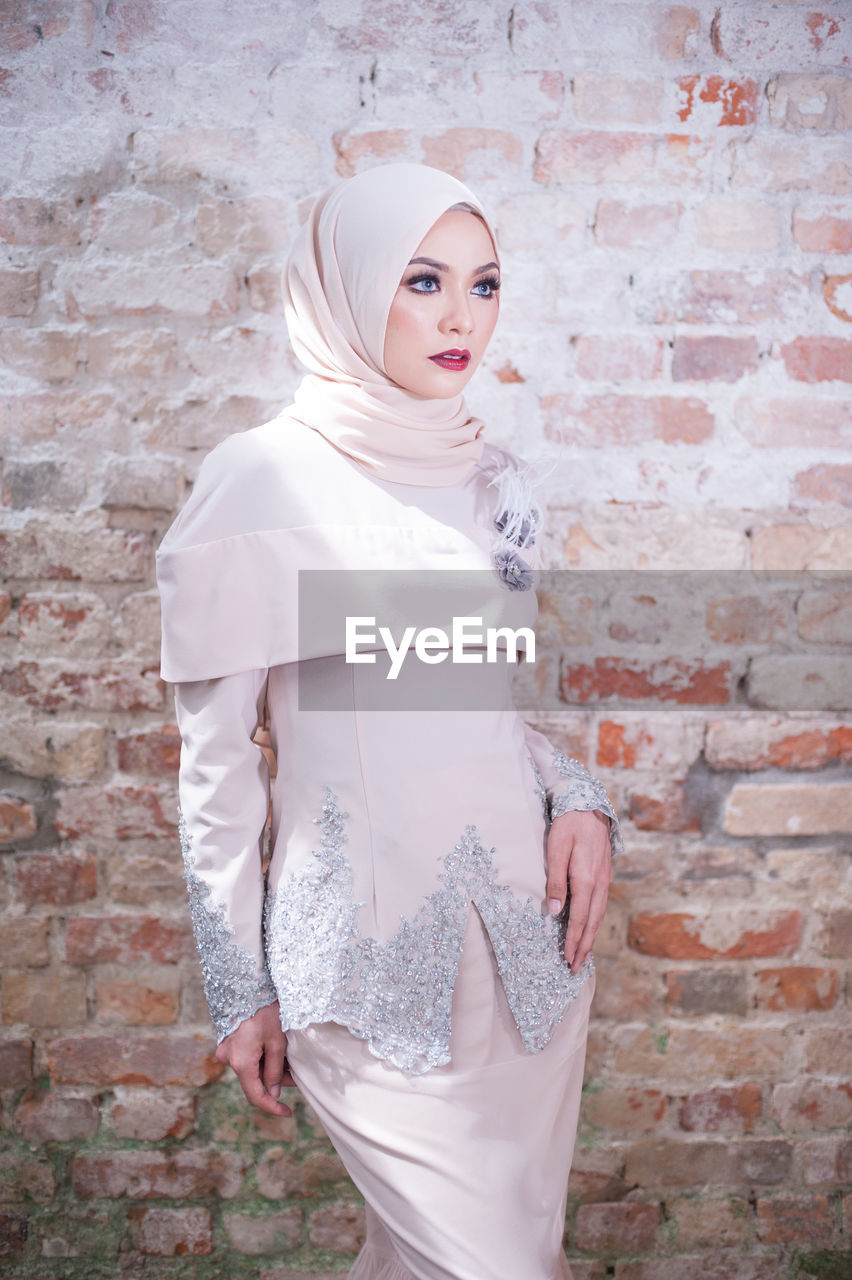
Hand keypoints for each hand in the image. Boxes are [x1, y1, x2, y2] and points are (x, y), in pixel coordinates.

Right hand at [214, 1001, 294, 1116]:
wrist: (248, 984)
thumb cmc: (265, 1010)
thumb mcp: (277, 1042)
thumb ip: (274, 1071)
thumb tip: (273, 1093)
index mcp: (241, 1062)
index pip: (256, 1096)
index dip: (272, 1107)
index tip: (287, 1113)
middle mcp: (228, 1059)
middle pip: (254, 1081)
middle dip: (276, 1082)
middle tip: (297, 1075)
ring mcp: (226, 1050)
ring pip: (251, 1069)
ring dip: (270, 1069)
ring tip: (290, 1060)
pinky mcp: (229, 1042)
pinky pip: (246, 1058)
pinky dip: (261, 1059)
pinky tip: (277, 1052)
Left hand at [545, 809, 611, 972]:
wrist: (588, 806)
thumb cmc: (568, 826)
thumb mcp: (555, 849)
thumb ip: (556, 880)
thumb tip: (555, 911)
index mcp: (586, 879)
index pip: (579, 918)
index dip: (573, 940)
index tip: (568, 958)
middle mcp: (599, 883)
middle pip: (592, 923)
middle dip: (584, 947)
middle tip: (576, 968)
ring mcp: (604, 880)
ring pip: (599, 916)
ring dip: (591, 938)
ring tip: (584, 956)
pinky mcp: (603, 875)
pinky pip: (601, 905)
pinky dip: (595, 923)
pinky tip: (589, 929)